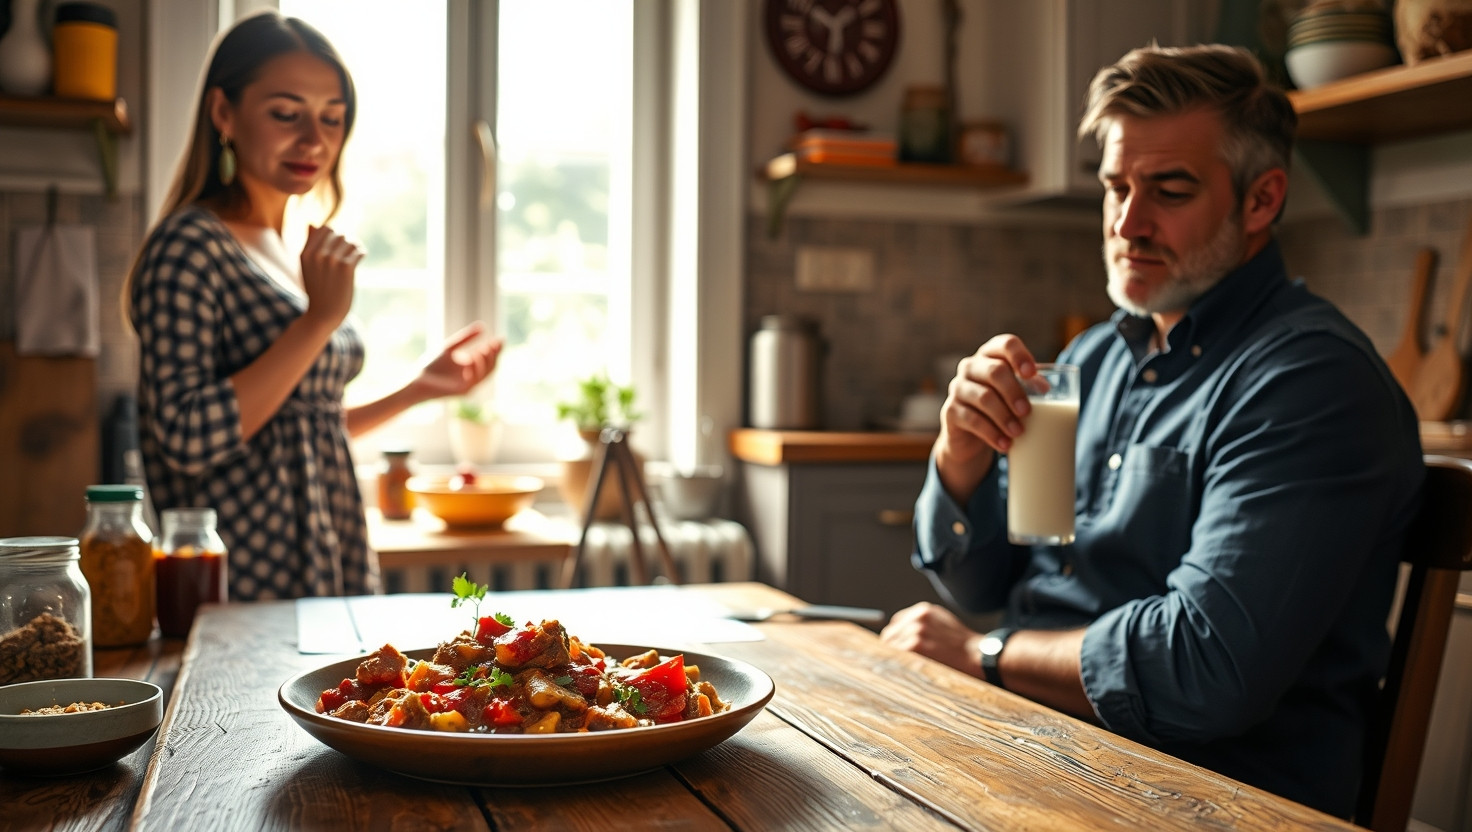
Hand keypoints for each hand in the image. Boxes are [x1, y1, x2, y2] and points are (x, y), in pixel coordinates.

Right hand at [298, 225, 362, 329]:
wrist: (324, 315)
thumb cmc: (318, 290)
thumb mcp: (307, 267)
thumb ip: (310, 245)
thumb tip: (312, 223)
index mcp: (305, 253)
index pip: (325, 229)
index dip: (335, 235)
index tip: (340, 245)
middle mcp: (317, 254)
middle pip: (339, 233)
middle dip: (346, 241)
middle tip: (350, 252)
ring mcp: (331, 260)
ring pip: (350, 240)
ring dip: (355, 246)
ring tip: (355, 254)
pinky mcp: (346, 267)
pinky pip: (358, 250)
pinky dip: (361, 253)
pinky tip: (360, 258)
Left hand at [410, 322, 503, 401]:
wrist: (416, 380)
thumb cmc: (431, 365)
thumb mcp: (450, 347)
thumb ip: (466, 338)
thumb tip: (483, 326)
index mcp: (472, 368)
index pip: (489, 359)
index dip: (496, 349)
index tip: (500, 338)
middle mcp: (473, 378)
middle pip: (492, 367)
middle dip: (495, 355)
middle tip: (494, 343)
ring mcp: (469, 386)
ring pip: (486, 375)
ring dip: (486, 361)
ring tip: (482, 349)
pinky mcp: (462, 392)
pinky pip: (474, 381)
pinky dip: (475, 369)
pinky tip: (471, 357)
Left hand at [880, 602, 982, 677]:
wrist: (976, 654)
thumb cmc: (960, 643)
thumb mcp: (942, 622)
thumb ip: (921, 623)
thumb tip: (899, 632)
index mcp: (923, 610)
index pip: (896, 623)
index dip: (896, 638)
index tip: (898, 649)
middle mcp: (917, 617)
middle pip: (889, 634)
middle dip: (892, 648)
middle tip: (897, 662)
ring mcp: (916, 630)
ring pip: (890, 646)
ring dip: (894, 658)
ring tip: (905, 667)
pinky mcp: (915, 645)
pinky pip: (895, 655)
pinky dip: (897, 663)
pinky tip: (907, 669)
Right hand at [935, 334, 1039, 501]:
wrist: (970, 436)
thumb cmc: (1000, 407)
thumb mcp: (1016, 394)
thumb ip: (1030, 387)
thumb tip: (1048, 390)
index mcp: (991, 356)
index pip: (1005, 344)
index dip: (1020, 355)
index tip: (1031, 373)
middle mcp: (971, 367)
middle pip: (995, 371)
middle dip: (1014, 392)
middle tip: (1028, 412)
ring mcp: (958, 388)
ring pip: (983, 397)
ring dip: (1004, 417)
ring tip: (1020, 433)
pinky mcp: (950, 411)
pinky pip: (971, 420)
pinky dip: (992, 434)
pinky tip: (1006, 446)